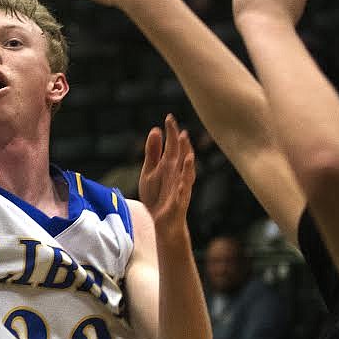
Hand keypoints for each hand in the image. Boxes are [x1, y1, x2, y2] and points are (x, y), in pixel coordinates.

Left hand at [139, 114, 194, 237]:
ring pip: (187, 174)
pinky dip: (184, 188)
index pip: (172, 145)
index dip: (171, 132)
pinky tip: (183, 182)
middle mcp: (177, 173)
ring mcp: (180, 187)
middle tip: (181, 132)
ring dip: (188, 164)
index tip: (169, 117)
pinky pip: (183, 195)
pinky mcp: (179, 202)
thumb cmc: (157, 195)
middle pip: (181, 156)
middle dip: (182, 145)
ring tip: (188, 155)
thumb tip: (155, 130)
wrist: (160, 222)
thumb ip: (152, 152)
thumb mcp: (149, 171)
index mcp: (169, 164)